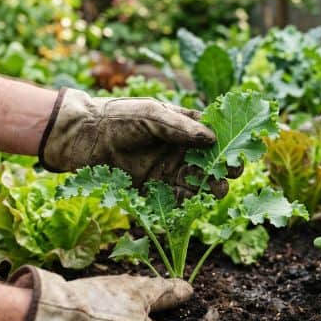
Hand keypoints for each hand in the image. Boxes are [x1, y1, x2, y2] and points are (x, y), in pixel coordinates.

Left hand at [39, 89, 234, 197]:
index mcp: (182, 128)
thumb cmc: (118, 117)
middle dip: (222, 171)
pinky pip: (175, 201)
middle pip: (209, 164)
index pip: (213, 137)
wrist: (83, 137)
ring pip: (196, 184)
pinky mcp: (152, 189)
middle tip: (228, 176)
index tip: (237, 154)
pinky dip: (185, 205)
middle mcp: (178, 150)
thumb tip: (211, 138)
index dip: (228, 146)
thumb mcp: (151, 114)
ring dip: (207, 189)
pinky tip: (192, 206)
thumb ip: (181, 127)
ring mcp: (166, 171)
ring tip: (214, 192)